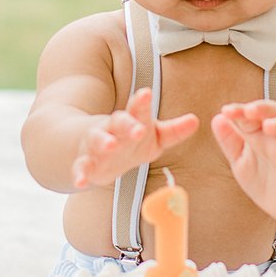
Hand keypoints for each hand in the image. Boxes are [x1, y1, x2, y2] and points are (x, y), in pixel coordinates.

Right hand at [71, 87, 199, 190]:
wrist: (91, 146)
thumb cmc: (129, 139)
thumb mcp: (153, 135)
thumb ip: (173, 130)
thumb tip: (197, 120)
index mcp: (130, 120)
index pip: (137, 109)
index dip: (141, 102)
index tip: (147, 94)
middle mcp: (111, 129)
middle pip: (118, 123)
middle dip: (127, 125)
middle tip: (139, 129)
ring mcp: (96, 145)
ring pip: (97, 140)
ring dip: (103, 142)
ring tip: (110, 145)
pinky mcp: (85, 163)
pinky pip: (80, 167)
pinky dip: (78, 174)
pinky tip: (80, 182)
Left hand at [211, 100, 275, 223]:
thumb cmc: (260, 176)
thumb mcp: (239, 159)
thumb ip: (229, 140)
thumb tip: (217, 118)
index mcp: (260, 134)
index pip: (252, 115)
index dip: (240, 111)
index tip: (227, 111)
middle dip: (264, 109)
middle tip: (249, 110)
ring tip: (270, 125)